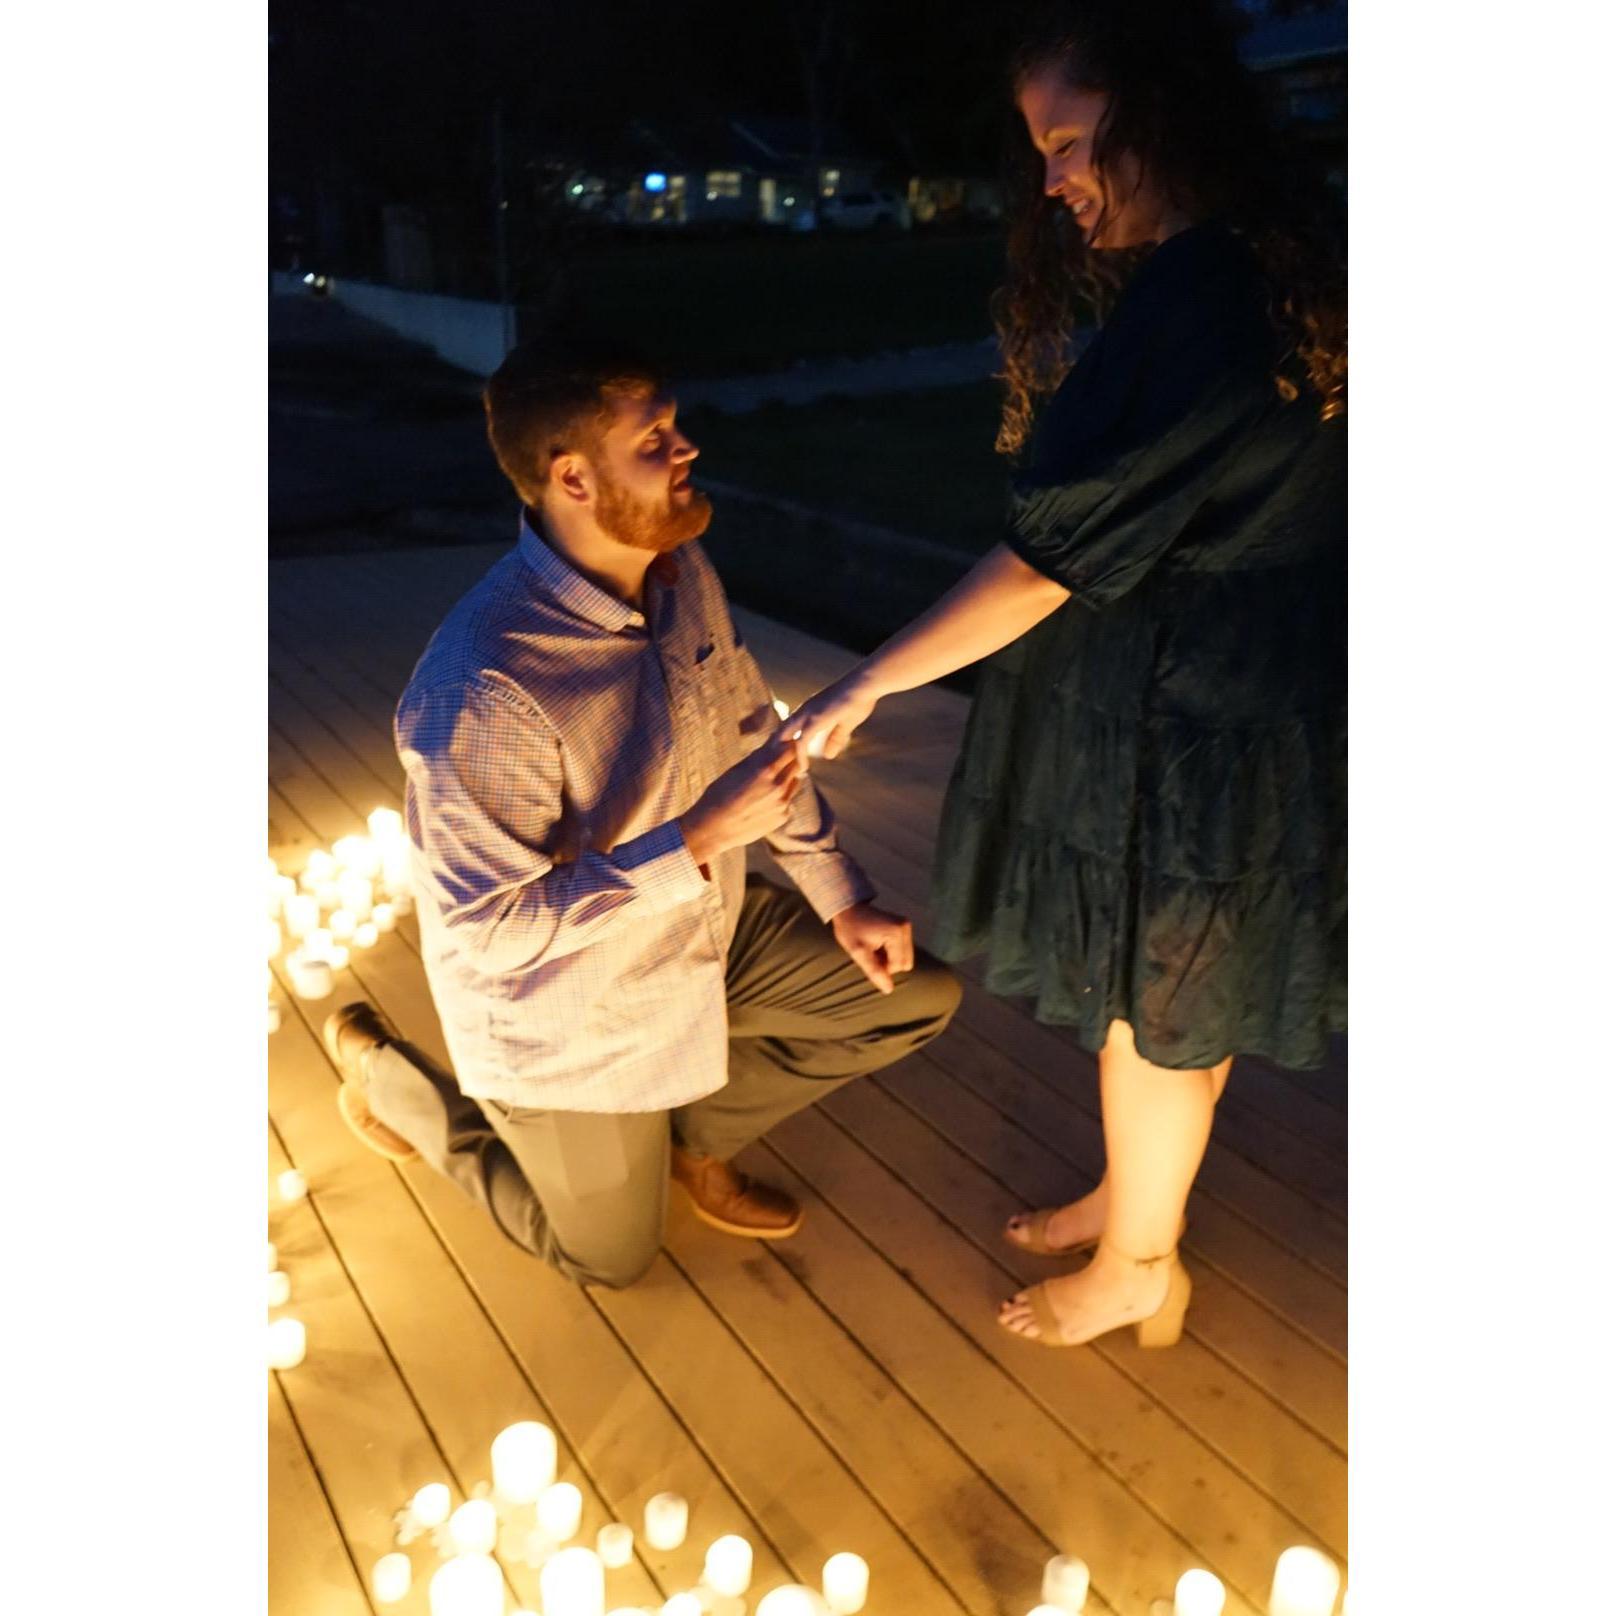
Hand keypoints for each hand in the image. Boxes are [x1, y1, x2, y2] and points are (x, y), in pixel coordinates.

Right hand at [679, 734, 805, 865]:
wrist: (713, 829)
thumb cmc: (719, 795)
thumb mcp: (736, 770)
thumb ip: (759, 757)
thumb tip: (774, 743)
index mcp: (766, 770)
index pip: (791, 749)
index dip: (787, 745)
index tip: (782, 745)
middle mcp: (779, 786)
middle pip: (797, 764)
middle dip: (789, 761)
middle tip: (777, 761)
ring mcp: (783, 803)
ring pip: (795, 782)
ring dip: (786, 778)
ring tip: (767, 784)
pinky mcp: (783, 817)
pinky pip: (788, 800)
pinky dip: (780, 797)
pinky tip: (762, 803)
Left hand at [779, 668, 880, 761]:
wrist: (864, 685)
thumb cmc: (858, 700)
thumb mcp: (845, 724)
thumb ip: (835, 739)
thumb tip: (828, 755)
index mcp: (809, 710)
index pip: (788, 728)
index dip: (784, 744)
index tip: (785, 761)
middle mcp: (803, 711)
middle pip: (780, 734)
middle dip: (776, 752)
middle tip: (777, 770)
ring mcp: (807, 715)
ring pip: (785, 739)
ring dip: (785, 757)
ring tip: (787, 773)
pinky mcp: (814, 721)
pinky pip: (801, 743)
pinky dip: (800, 757)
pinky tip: (803, 768)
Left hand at [830, 901, 914, 995]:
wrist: (847, 909)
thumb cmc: (850, 929)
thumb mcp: (858, 952)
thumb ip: (874, 971)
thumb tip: (889, 990)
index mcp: (896, 933)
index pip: (897, 966)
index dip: (882, 967)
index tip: (868, 956)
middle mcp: (905, 928)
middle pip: (905, 963)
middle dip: (888, 963)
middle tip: (871, 953)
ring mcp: (906, 926)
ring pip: (904, 958)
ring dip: (889, 958)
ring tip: (874, 948)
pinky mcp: (904, 927)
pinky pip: (902, 950)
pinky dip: (891, 952)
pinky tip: (878, 944)